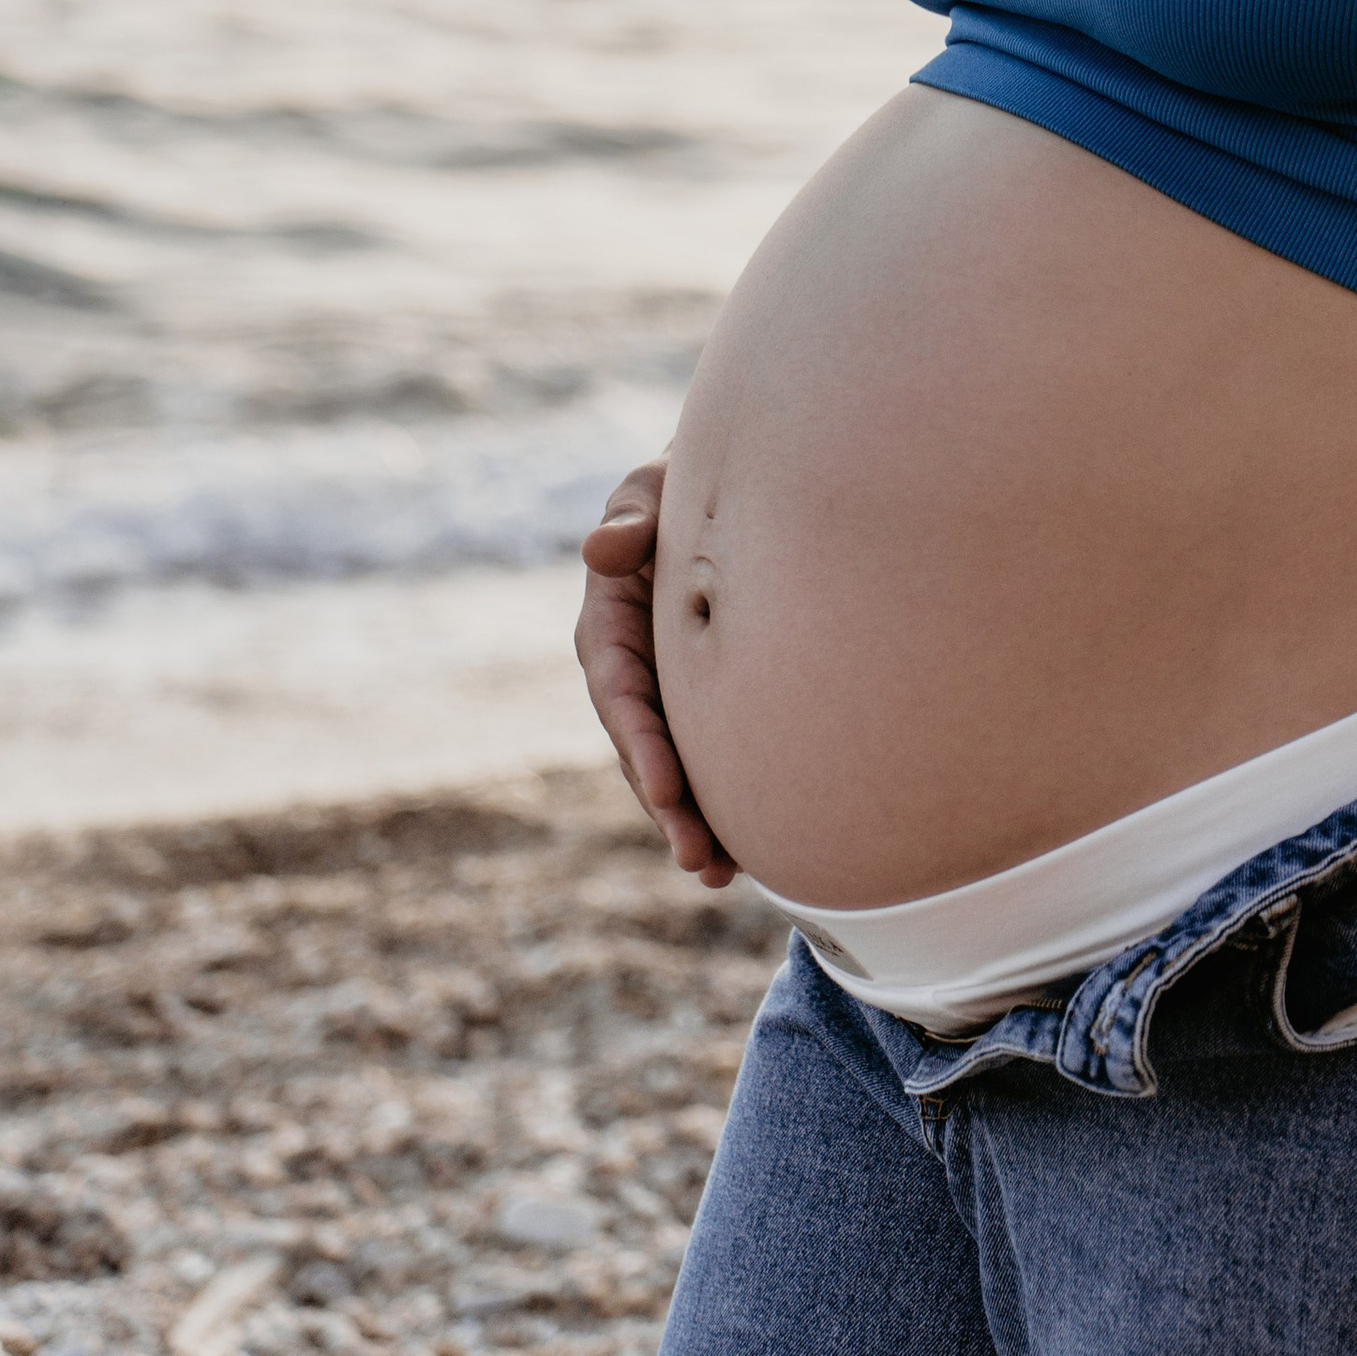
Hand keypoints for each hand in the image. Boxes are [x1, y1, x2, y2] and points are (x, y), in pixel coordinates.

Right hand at [576, 456, 739, 886]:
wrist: (739, 487)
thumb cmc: (685, 482)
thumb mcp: (653, 486)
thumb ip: (633, 515)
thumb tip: (606, 546)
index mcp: (609, 622)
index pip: (619, 690)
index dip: (641, 741)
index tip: (668, 787)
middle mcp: (630, 668)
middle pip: (645, 747)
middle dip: (667, 805)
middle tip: (698, 856)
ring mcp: (665, 691)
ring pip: (674, 765)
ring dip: (692, 822)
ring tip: (721, 873)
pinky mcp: (701, 702)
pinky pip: (707, 757)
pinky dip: (721, 803)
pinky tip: (749, 853)